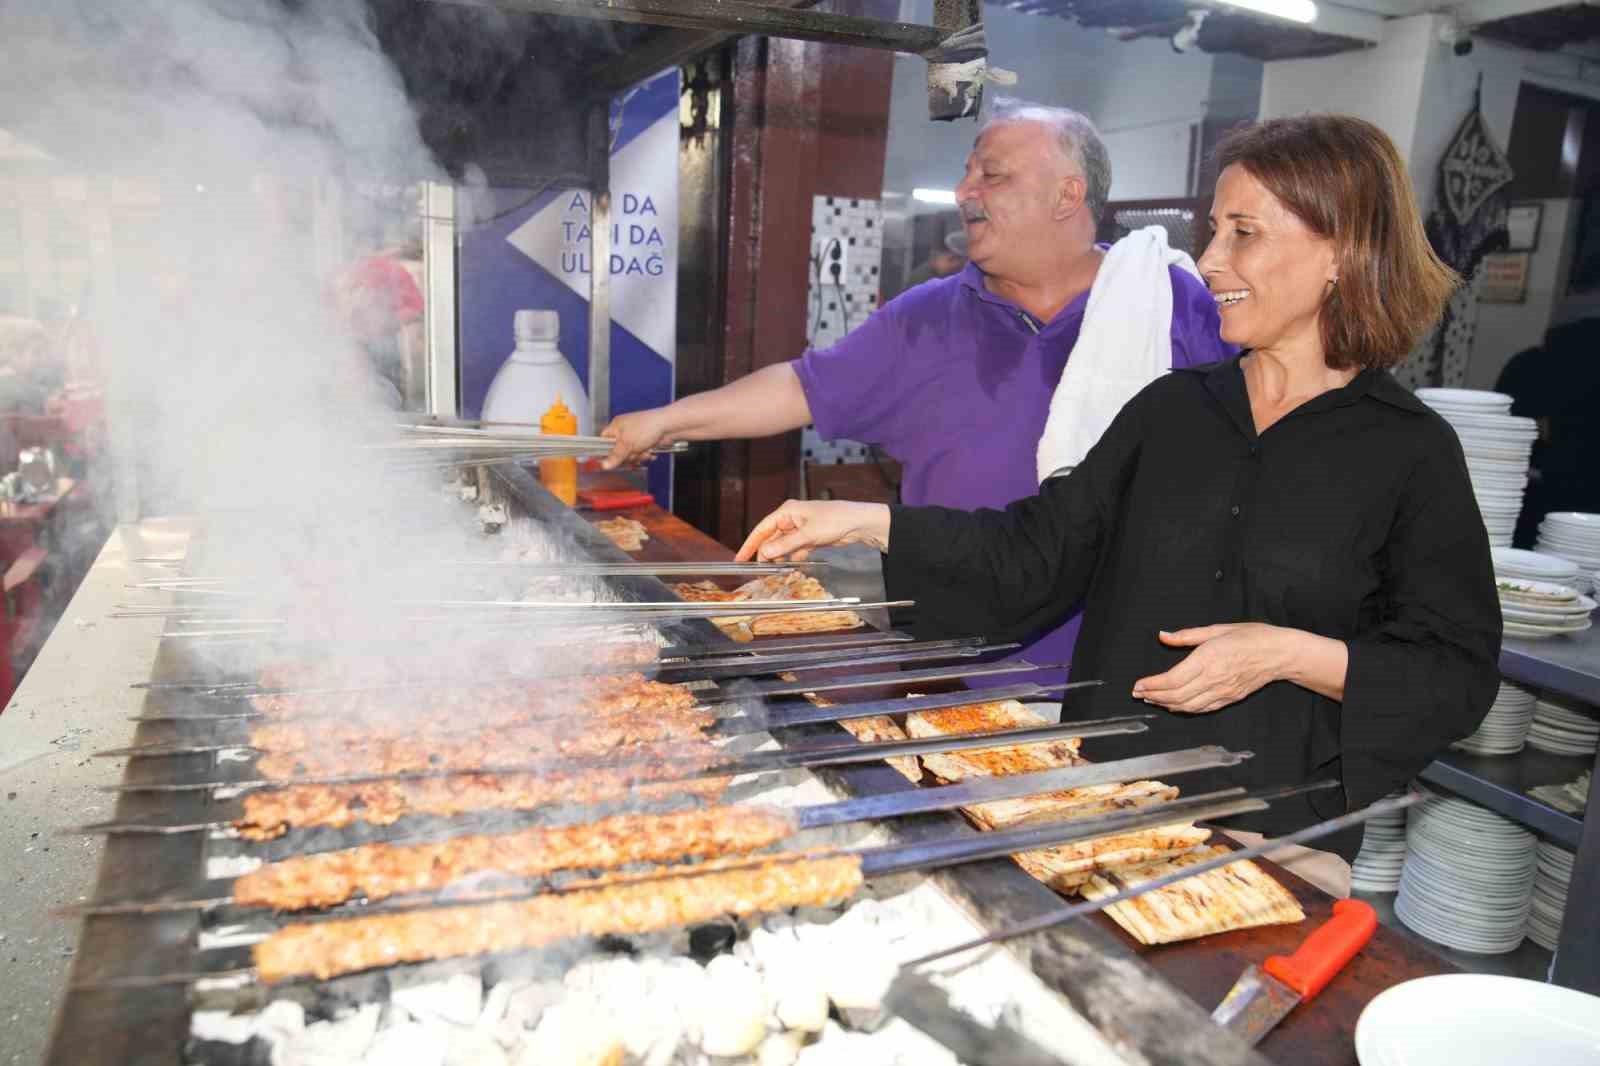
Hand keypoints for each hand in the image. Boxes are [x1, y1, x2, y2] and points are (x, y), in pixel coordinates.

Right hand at [600, 408, 674, 469]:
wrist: (669, 427)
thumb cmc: (647, 426)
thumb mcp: (627, 443)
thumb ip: (615, 456)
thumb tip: (604, 465)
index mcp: (616, 426)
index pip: (603, 441)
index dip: (605, 451)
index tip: (610, 460)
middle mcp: (625, 432)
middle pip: (618, 452)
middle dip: (627, 456)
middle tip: (633, 453)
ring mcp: (635, 438)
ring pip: (630, 456)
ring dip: (638, 457)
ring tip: (645, 451)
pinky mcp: (645, 443)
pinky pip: (640, 455)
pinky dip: (646, 456)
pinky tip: (651, 452)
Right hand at [736, 500, 891, 562]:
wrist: (858, 523)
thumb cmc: (835, 520)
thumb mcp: (808, 534)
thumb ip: (785, 545)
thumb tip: (765, 552)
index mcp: (787, 512)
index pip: (762, 529)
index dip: (750, 544)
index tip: (740, 558)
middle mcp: (791, 519)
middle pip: (771, 539)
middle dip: (766, 554)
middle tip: (761, 571)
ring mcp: (800, 529)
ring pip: (783, 546)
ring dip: (781, 558)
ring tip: (777, 571)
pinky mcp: (809, 538)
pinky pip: (795, 550)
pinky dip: (794, 558)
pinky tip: (794, 566)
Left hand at [1130, 623, 1291, 713]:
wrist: (1280, 653)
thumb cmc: (1251, 636)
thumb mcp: (1217, 629)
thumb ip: (1187, 635)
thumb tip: (1163, 635)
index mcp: (1207, 659)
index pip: (1172, 680)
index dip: (1152, 685)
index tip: (1138, 685)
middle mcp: (1213, 679)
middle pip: (1175, 696)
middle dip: (1153, 696)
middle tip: (1137, 693)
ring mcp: (1222, 692)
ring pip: (1187, 706)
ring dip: (1165, 704)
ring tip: (1151, 699)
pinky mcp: (1229, 698)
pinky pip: (1202, 709)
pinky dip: (1184, 709)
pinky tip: (1173, 705)